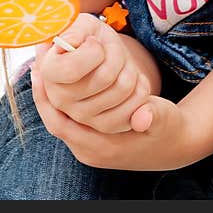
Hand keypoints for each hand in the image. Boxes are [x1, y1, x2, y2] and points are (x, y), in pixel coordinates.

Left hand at [30, 60, 196, 170]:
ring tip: (45, 65)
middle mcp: (90, 151)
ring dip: (52, 94)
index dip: (46, 98)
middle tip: (38, 61)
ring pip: (61, 119)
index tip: (38, 72)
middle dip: (44, 91)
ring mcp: (90, 147)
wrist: (174, 147)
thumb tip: (144, 115)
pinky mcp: (93, 140)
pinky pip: (70, 119)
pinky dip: (64, 100)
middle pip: (55, 121)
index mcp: (102, 148)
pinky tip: (64, 79)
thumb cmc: (168, 130)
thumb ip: (153, 115)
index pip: (60, 125)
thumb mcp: (164, 119)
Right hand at [32, 12, 151, 134]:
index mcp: (49, 72)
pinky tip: (130, 78)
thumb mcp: (82, 24)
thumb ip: (74, 30)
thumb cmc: (90, 36)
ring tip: (120, 63)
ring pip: (123, 89)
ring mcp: (82, 117)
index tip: (94, 42)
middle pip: (105, 77)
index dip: (92, 51)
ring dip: (130, 68)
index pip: (72, 69)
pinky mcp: (105, 126)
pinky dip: (140, 87)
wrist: (103, 55)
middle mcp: (60, 99)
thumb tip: (70, 43)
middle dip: (116, 54)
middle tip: (110, 50)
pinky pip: (134, 108)